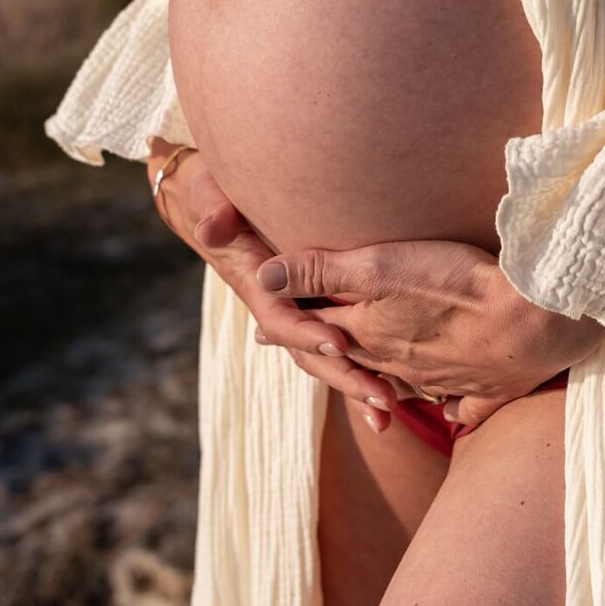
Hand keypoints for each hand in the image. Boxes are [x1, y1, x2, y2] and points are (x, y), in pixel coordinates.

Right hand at [144, 137, 395, 431]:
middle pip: (310, 351)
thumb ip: (215, 210)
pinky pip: (339, 338)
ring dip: (355, 382)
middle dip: (345, 376)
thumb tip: (212, 228)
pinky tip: (396, 386)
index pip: (282, 317)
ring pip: (326, 354)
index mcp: (256, 284)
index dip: (307, 332)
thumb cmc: (210, 191)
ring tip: (388, 413)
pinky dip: (363, 363)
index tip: (339, 343)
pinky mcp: (314, 301)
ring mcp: (296, 307)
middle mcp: (278, 304)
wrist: (208, 199)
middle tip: (382, 400)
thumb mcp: (209, 194)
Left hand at [254, 239, 603, 428]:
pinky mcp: (488, 387)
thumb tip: (262, 280)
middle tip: (309, 356)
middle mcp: (400, 367)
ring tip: (368, 385)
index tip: (262, 331)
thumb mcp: (379, 268)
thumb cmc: (456, 285)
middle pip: (356, 363)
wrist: (534, 320)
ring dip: (380, 384)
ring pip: (402, 386)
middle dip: (331, 358)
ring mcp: (445, 382)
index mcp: (370, 339)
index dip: (289, 329)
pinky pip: (459, 404)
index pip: (318, 335)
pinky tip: (445, 407)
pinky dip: (446, 406)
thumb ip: (320, 272)